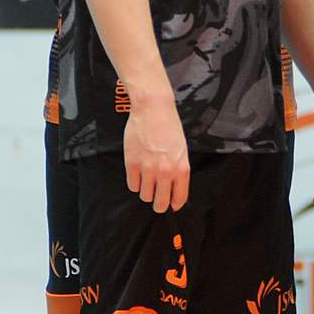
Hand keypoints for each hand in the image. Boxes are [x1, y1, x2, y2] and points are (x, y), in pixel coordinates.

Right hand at [125, 93, 190, 212]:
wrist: (153, 109)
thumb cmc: (169, 127)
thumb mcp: (181, 150)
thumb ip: (178, 170)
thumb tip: (173, 188)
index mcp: (181, 169)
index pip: (179, 199)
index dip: (174, 204)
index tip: (171, 204)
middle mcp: (165, 172)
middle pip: (160, 203)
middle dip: (158, 203)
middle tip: (156, 198)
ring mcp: (148, 169)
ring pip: (145, 195)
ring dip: (146, 190)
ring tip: (147, 180)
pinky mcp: (132, 164)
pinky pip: (132, 185)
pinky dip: (135, 182)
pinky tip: (138, 173)